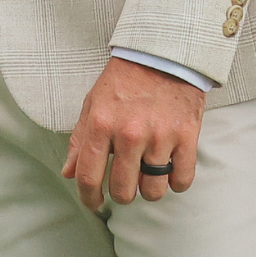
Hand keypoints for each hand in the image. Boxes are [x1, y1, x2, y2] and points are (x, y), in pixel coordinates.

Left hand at [61, 56, 204, 209]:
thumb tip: (68, 173)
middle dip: (122, 194)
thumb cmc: (125, 80)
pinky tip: (170, 170)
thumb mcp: (93, 103)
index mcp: (101, 124)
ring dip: (149, 189)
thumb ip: (80, 140)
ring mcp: (160, 136)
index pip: (89, 177)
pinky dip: (176, 182)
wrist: (163, 53)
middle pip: (123, 191)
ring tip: (148, 174)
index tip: (94, 202)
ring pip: (153, 191)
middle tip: (125, 183)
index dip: (89, 198)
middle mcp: (129, 133)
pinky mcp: (187, 136)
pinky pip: (182, 180)